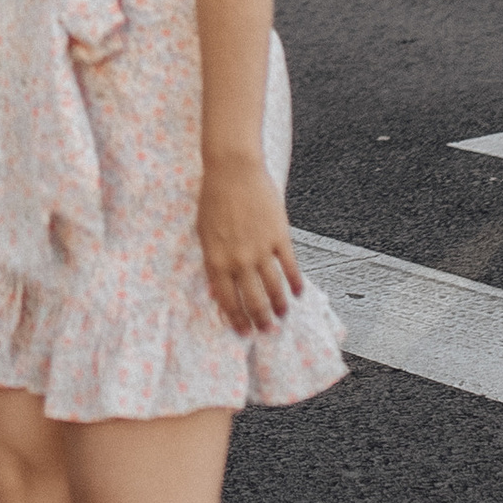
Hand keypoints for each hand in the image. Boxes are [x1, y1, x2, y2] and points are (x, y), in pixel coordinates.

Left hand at [197, 153, 302, 335]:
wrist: (233, 169)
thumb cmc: (214, 197)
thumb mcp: (204, 234)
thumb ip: (212, 263)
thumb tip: (217, 290)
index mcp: (216, 260)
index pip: (227, 301)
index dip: (237, 320)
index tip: (243, 332)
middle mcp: (238, 260)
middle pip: (253, 300)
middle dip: (260, 320)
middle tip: (267, 332)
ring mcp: (260, 249)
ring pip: (273, 289)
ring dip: (279, 307)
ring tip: (283, 317)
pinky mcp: (279, 237)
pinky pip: (289, 267)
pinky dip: (295, 283)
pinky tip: (298, 292)